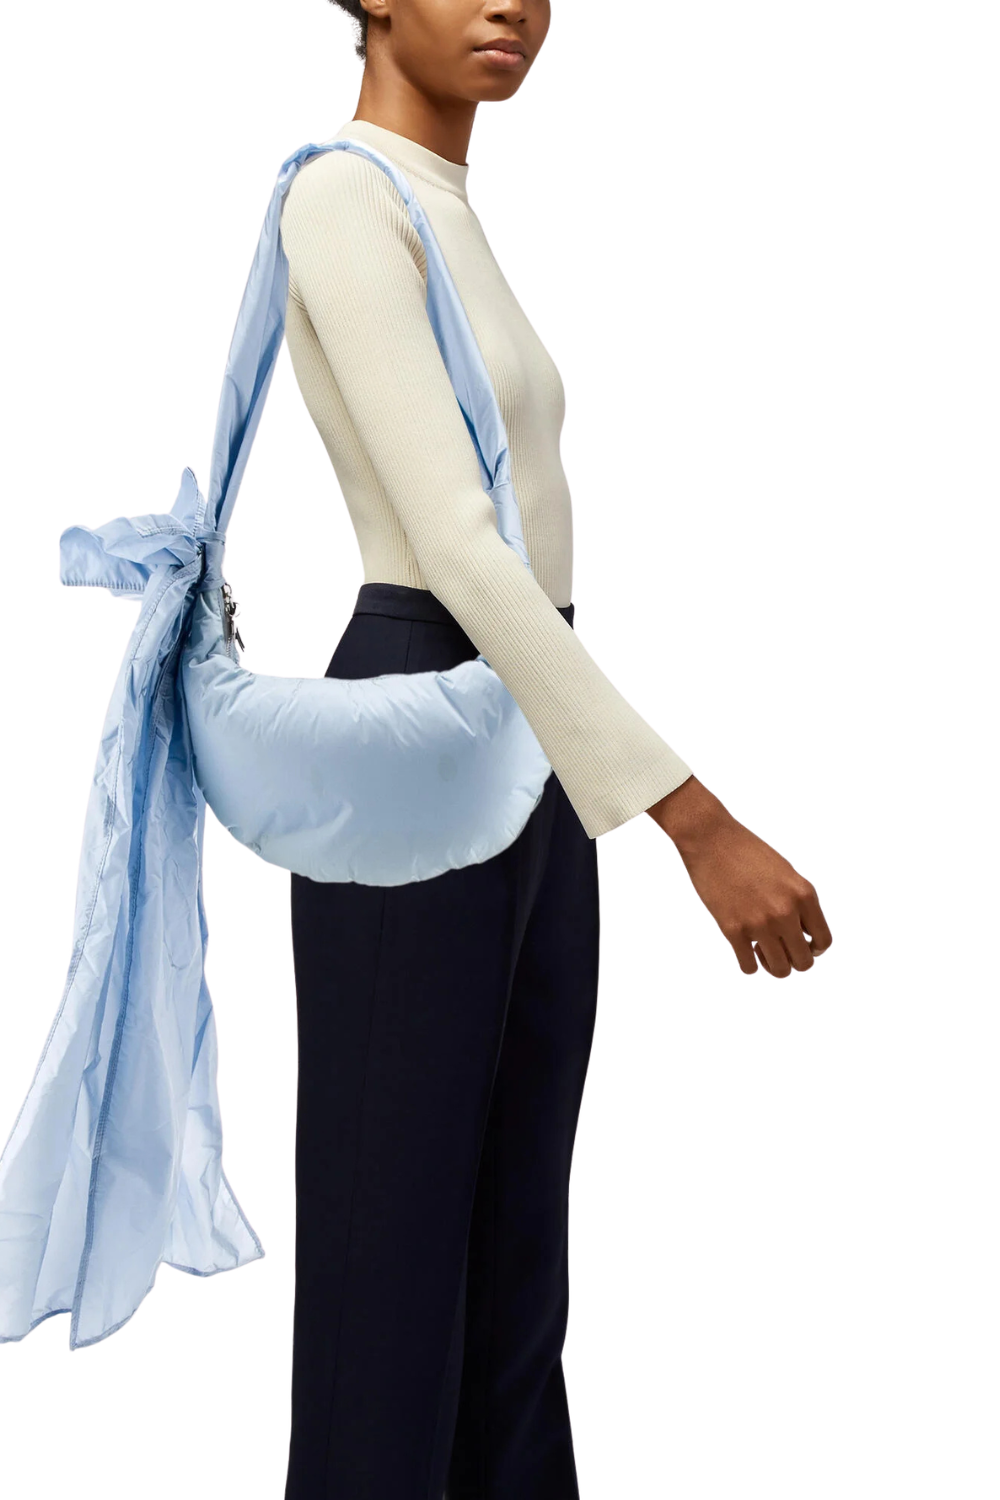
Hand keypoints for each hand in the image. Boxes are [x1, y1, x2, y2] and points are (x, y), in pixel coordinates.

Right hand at [647, 777, 831, 976]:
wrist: (711, 838)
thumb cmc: (747, 852)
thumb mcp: (786, 873)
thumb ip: (798, 902)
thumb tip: (802, 934)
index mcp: (803, 895)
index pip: (824, 941)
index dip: (814, 949)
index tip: (800, 943)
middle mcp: (785, 912)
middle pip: (804, 962)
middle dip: (793, 960)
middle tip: (778, 948)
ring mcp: (759, 923)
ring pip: (780, 970)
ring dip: (772, 965)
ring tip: (760, 949)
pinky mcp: (732, 929)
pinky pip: (749, 967)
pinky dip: (749, 964)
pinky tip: (744, 949)